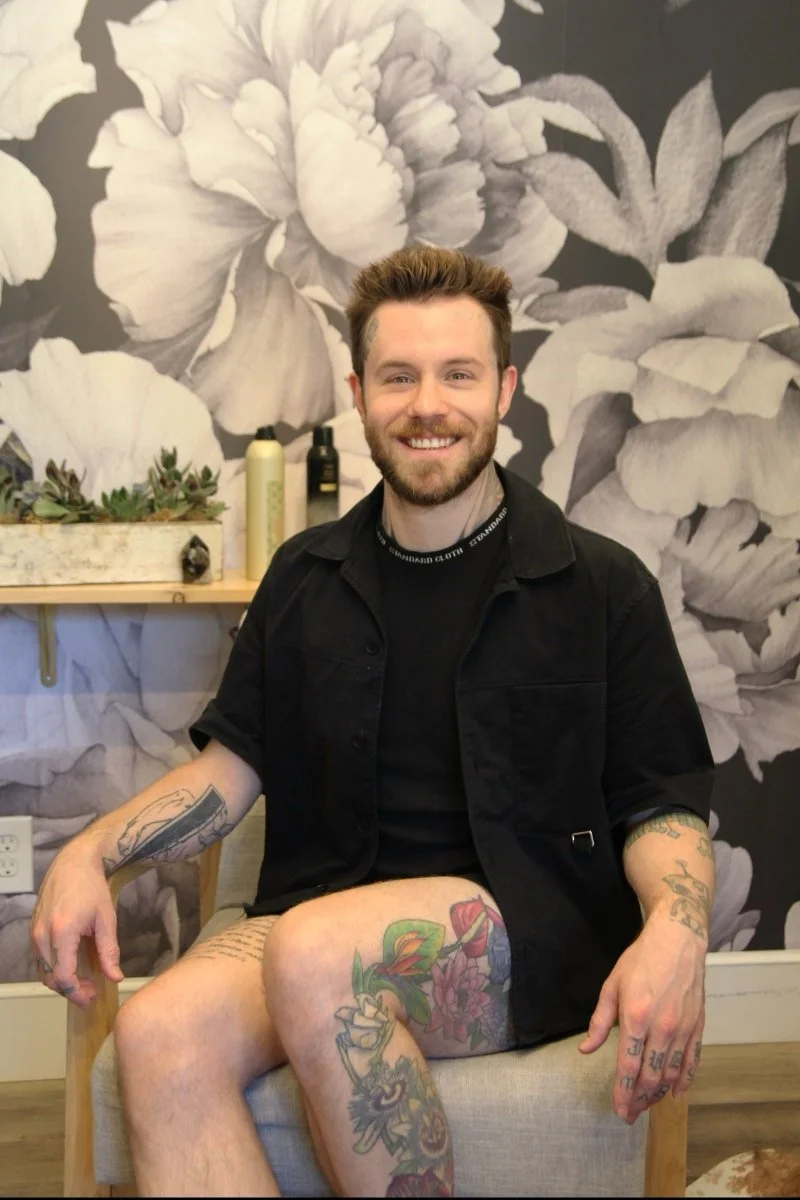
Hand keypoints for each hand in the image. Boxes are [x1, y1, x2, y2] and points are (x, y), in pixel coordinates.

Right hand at [30, 844, 123, 1007]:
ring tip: (83, 980)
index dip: (77, 993)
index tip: (92, 996)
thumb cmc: (92, 887)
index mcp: (62, 932)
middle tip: (91, 990)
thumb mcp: (106, 919)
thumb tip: (115, 977)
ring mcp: (35, 932)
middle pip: (50, 978)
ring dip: (61, 981)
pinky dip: (53, 968)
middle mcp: (43, 935)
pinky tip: (71, 965)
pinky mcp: (33, 929)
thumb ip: (109, 951)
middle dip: (70, 990)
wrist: (74, 863)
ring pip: (43, 971)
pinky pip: (40, 958)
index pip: (63, 977)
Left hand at [578, 907, 705, 1122]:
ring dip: (659, 1093)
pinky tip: (677, 1092)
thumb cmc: (640, 960)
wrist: (677, 941)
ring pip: (672, 1073)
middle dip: (640, 1100)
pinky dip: (685, 1080)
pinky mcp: (697, 1026)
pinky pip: (692, 1061)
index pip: (628, 1066)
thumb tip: (586, 1049)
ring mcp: (682, 1028)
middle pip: (651, 1076)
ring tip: (647, 1105)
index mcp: (636, 1017)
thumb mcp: (611, 985)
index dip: (623, 1093)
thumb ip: (600, 1021)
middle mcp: (662, 1028)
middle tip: (631, 1114)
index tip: (619, 1111)